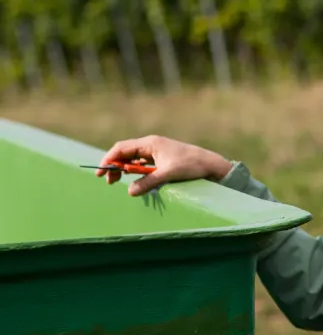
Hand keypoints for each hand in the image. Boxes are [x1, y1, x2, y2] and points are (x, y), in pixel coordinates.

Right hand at [96, 135, 232, 196]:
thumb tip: (129, 192)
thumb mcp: (168, 174)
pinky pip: (141, 163)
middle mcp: (151, 145)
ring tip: (117, 181)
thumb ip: (148, 182)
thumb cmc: (191, 165)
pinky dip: (134, 171)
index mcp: (150, 143)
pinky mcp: (161, 159)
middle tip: (109, 181)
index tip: (100, 173)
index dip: (108, 159)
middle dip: (114, 165)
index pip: (122, 148)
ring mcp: (156, 151)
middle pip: (124, 152)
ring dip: (123, 169)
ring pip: (132, 158)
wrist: (210, 164)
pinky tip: (133, 179)